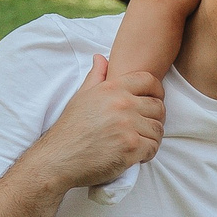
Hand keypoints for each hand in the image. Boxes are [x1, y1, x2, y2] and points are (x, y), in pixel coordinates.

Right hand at [39, 57, 164, 190]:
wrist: (58, 158)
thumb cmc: (70, 129)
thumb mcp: (81, 97)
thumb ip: (96, 76)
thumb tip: (100, 58)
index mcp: (112, 89)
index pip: (149, 81)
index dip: (157, 91)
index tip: (155, 100)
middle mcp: (122, 104)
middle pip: (158, 106)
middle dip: (154, 118)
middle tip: (143, 127)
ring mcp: (128, 126)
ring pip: (158, 129)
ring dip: (151, 137)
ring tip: (138, 142)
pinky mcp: (131, 147)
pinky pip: (153, 147)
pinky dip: (147, 153)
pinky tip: (135, 154)